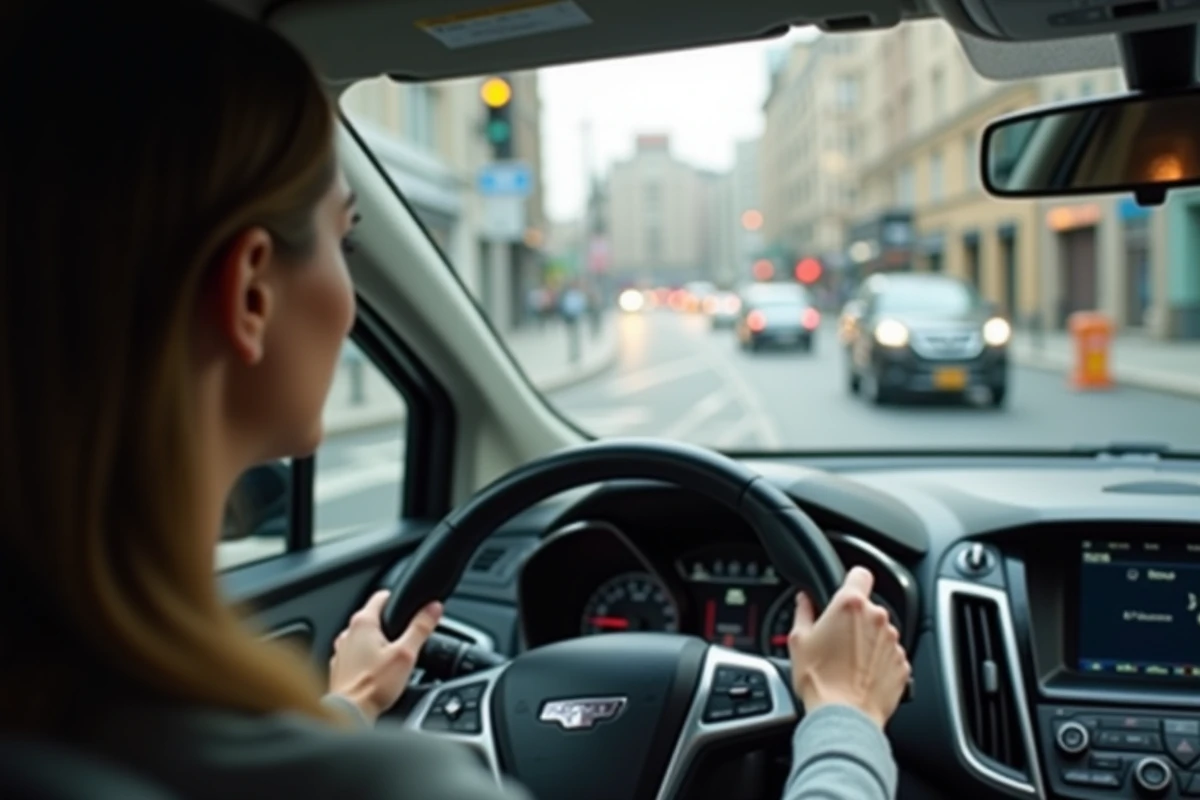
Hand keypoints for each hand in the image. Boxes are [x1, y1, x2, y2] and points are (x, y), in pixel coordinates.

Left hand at [328, 590, 442, 723]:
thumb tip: (433, 608)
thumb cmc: (373, 686)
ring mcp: (340, 651)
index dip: (397, 599)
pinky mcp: (338, 668)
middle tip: (406, 638)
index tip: (407, 606)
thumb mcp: (406, 654)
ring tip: (392, 657)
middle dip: (389, 625)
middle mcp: (347, 633)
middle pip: (372, 618)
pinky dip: (366, 659)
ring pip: (362, 638)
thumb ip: (420, 628)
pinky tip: (377, 672)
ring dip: (376, 643)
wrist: (349, 714)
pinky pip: (354, 656)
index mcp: (363, 623)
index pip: (381, 596)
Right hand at [787, 566, 910, 728]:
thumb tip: (804, 600)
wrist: (845, 717)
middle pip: (868, 607)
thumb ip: (803, 612)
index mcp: (850, 605)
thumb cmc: (820, 681)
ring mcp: (893, 642)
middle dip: (855, 619)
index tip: (845, 591)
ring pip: (880, 632)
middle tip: (836, 640)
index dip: (851, 581)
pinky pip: (890, 655)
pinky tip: (861, 676)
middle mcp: (877, 618)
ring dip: (868, 641)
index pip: (860, 574)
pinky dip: (879, 662)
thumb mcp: (798, 641)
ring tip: (848, 663)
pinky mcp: (902, 665)